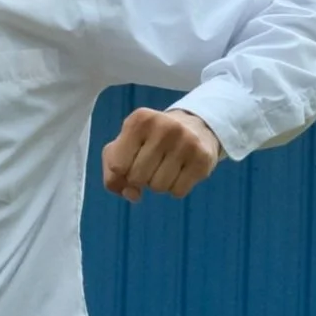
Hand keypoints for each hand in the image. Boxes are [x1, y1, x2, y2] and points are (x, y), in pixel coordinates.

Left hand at [101, 109, 221, 202]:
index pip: (117, 166)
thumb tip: (131, 194)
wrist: (194, 127)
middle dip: (139, 178)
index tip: (129, 160)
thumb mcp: (122, 147)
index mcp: (139, 121)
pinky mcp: (203, 158)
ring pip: (158, 187)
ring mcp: (186, 142)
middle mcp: (164, 127)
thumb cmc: (148, 141)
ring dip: (157, 184)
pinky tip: (179, 171)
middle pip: (137, 178)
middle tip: (149, 163)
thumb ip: (112, 175)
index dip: (121, 171)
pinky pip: (178, 192)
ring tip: (164, 166)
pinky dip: (174, 189)